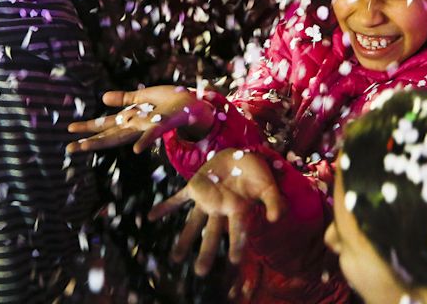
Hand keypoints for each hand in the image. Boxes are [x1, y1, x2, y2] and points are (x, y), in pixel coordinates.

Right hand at [66, 85, 215, 154]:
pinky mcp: (166, 122)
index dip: (89, 128)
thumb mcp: (144, 97)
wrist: (197, 106)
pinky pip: (155, 133)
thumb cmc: (172, 102)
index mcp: (133, 119)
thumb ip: (125, 98)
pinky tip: (137, 150)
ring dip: (107, 141)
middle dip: (90, 141)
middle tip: (70, 148)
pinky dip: (146, 141)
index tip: (69, 132)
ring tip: (88, 146)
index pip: (107, 125)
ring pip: (126, 135)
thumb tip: (103, 97)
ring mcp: (150, 126)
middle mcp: (139, 126)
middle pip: (111, 134)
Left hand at [149, 148, 285, 275]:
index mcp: (239, 209)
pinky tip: (151, 216)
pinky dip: (166, 206)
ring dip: (184, 239)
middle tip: (200, 272)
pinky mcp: (195, 187)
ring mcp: (207, 200)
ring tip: (175, 258)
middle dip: (206, 252)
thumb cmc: (257, 172)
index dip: (236, 244)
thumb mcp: (268, 185)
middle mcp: (221, 209)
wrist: (241, 154)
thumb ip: (273, 201)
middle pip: (212, 234)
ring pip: (193, 222)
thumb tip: (275, 219)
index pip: (237, 230)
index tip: (234, 261)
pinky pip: (178, 199)